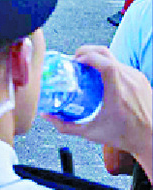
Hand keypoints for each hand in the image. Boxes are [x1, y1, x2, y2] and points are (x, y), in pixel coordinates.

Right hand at [43, 46, 151, 171]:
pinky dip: (108, 65)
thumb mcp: (90, 132)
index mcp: (117, 93)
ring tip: (86, 69)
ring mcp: (136, 78)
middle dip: (86, 52)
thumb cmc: (125, 136)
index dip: (87, 56)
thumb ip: (65, 125)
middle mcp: (129, 82)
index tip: (75, 61)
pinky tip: (100, 78)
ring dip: (97, 59)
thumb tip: (47, 116)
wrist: (150, 138)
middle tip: (74, 61)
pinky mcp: (141, 79)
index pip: (105, 64)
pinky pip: (121, 65)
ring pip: (113, 57)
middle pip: (105, 53)